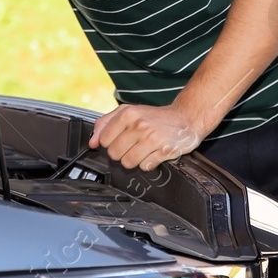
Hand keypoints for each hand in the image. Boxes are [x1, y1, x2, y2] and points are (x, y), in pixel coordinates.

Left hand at [89, 102, 204, 171]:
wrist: (185, 118)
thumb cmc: (154, 117)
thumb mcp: (128, 111)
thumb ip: (106, 124)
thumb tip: (92, 142)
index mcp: (128, 113)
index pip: (105, 140)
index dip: (111, 143)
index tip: (120, 139)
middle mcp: (139, 125)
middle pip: (115, 154)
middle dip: (122, 153)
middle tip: (133, 145)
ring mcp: (152, 138)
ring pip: (128, 162)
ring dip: (134, 160)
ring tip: (143, 150)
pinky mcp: (164, 150)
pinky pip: (145, 166)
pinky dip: (148, 163)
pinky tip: (154, 153)